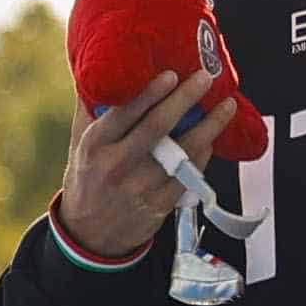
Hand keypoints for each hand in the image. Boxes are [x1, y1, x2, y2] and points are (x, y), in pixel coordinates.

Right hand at [57, 65, 234, 265]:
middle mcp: (117, 165)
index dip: (149, 94)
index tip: (170, 74)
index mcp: (94, 146)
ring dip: (210, 127)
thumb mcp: (78, 144)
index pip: (123, 114)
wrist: (89, 234)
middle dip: (185, 100)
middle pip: (157, 128)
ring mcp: (141, 187)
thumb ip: (91, 110)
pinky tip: (215, 136)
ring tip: (227, 105)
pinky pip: (190, 174)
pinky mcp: (161, 204)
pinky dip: (205, 153)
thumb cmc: (88, 178)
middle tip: (205, 78)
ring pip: (182, 153)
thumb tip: (102, 70)